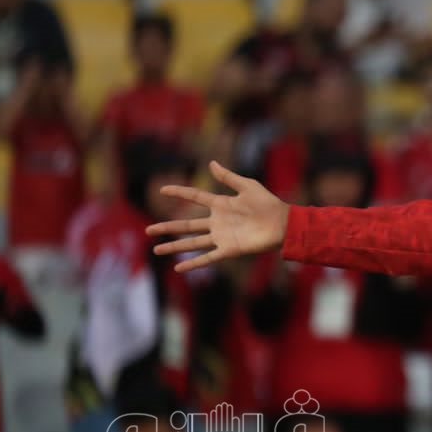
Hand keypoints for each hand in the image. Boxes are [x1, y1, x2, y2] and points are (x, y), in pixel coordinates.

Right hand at [147, 161, 288, 272]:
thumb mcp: (248, 186)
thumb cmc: (268, 203)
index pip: (195, 197)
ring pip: (192, 242)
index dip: (180, 192)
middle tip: (148, 230)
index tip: (162, 190)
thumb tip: (211, 163)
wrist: (283, 224)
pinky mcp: (229, 249)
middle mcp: (218, 222)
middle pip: (187, 225)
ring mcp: (221, 236)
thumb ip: (228, 177)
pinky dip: (193, 264)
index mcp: (221, 204)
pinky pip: (207, 257)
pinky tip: (178, 268)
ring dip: (174, 246)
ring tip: (156, 249)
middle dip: (167, 227)